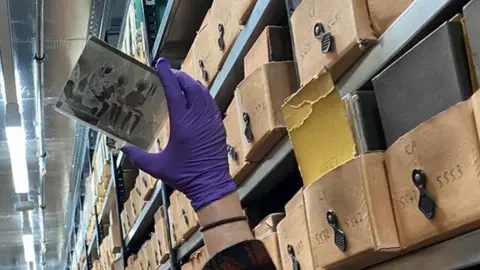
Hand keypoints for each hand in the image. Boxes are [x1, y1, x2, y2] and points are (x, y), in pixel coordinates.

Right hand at [121, 58, 235, 209]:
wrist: (211, 184)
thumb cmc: (184, 176)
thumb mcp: (157, 167)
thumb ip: (138, 156)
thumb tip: (122, 147)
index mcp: (182, 123)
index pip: (174, 91)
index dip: (167, 75)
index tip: (161, 62)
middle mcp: (198, 118)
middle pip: (191, 87)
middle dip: (180, 76)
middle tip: (169, 73)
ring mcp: (210, 121)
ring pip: (203, 94)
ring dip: (192, 84)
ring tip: (181, 81)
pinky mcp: (217, 126)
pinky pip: (210, 104)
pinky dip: (202, 95)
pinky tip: (196, 97)